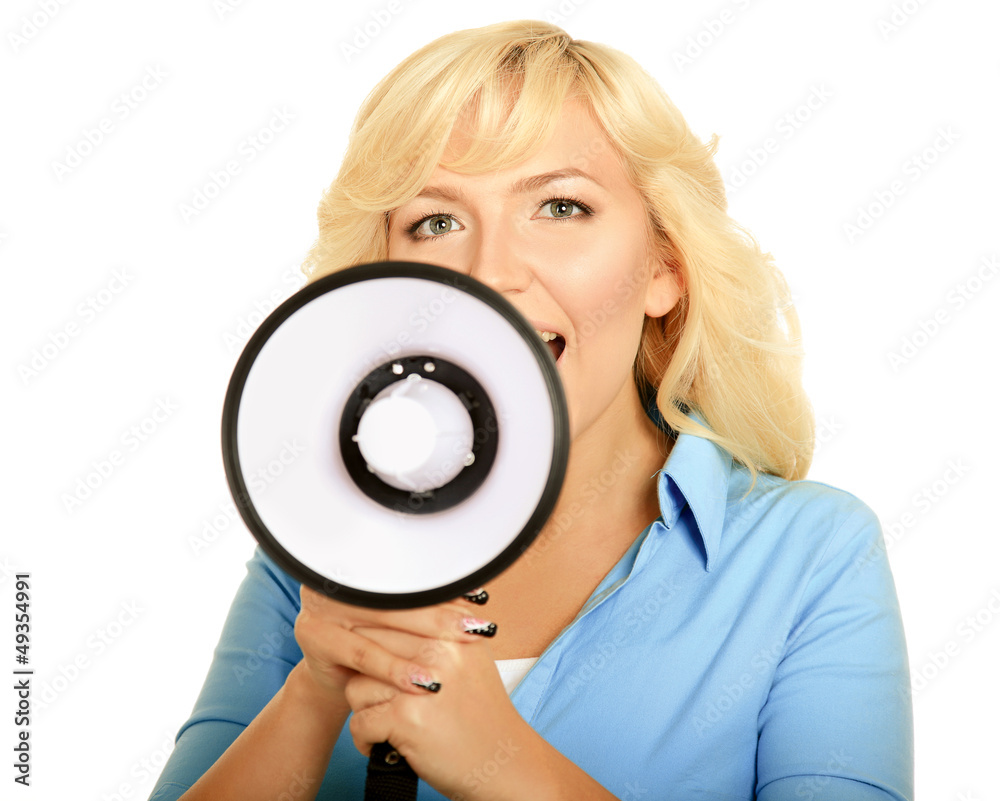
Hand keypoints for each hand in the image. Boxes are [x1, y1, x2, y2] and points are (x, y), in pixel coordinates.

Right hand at [294, 584, 492, 707]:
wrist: (337, 685)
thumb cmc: (376, 645)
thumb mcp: (398, 620)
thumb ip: (424, 600)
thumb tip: (477, 587)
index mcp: (358, 565)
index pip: (408, 574)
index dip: (444, 586)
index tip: (477, 598)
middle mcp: (335, 578)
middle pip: (397, 595)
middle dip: (442, 611)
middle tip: (476, 625)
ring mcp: (321, 606)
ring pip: (384, 621)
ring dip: (426, 638)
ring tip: (459, 651)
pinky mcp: (315, 638)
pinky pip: (364, 654)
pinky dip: (397, 669)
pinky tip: (424, 682)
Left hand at [344, 626, 537, 799]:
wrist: (502, 762)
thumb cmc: (481, 713)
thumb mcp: (470, 657)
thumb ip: (440, 629)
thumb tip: (390, 610)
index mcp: (451, 631)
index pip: (389, 617)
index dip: (371, 640)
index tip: (371, 657)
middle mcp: (437, 651)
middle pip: (367, 649)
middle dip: (364, 675)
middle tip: (376, 694)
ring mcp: (420, 684)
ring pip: (357, 686)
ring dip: (363, 709)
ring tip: (383, 720)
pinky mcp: (405, 718)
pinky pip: (359, 722)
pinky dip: (365, 739)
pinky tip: (381, 743)